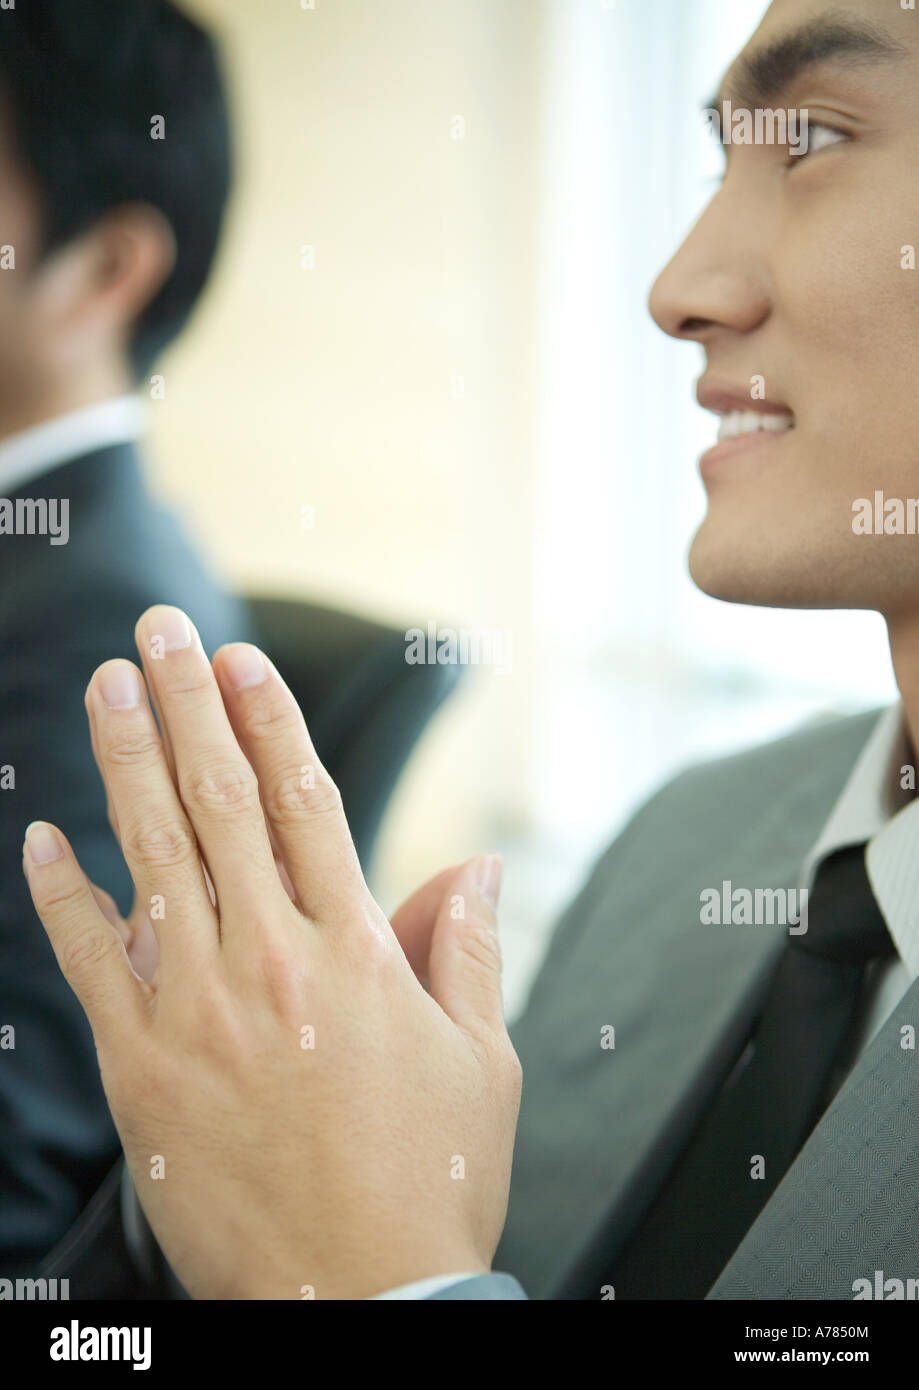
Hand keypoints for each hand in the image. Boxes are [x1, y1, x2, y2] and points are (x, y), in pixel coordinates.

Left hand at [23, 605, 520, 1299]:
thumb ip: (468, 949)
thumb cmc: (430, 1182)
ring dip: (125, 765)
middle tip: (158, 632)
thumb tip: (474, 866)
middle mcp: (273, 962)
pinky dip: (64, 897)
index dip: (269, 720)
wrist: (362, 1302)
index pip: (305, 801)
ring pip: (154, 859)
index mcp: (358, 951)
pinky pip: (92, 964)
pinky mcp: (143, 1070)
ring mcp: (199, 1012)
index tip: (239, 661)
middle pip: (220, 803)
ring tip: (105, 690)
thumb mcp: (484, 1060)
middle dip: (185, 706)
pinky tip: (44, 839)